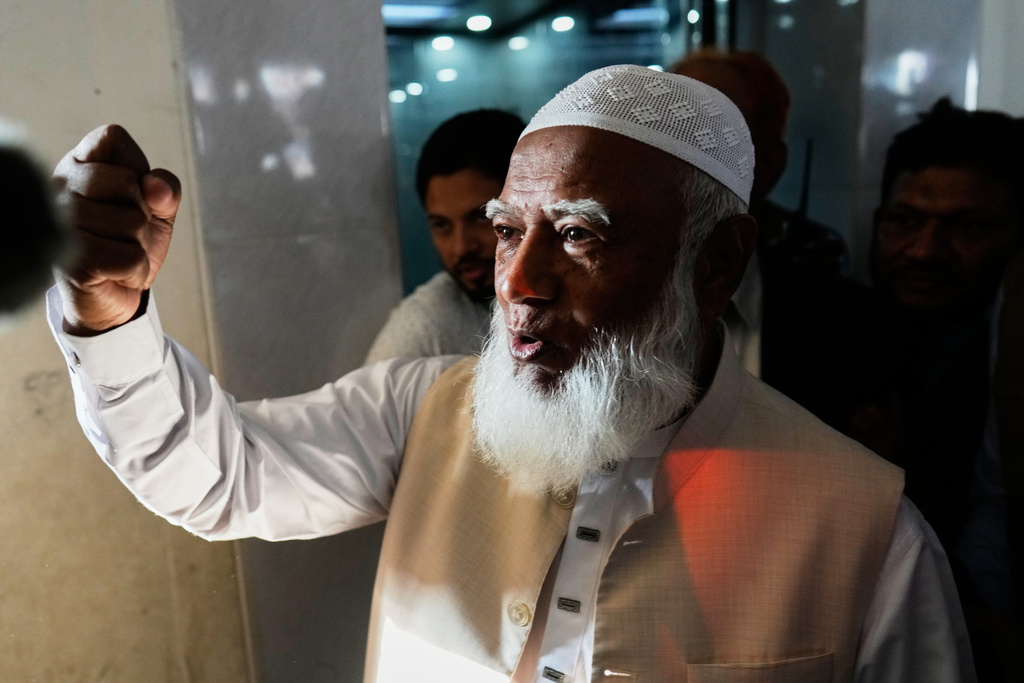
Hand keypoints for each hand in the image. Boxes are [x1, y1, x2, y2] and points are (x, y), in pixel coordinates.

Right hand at [53, 124, 180, 335]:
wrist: (112, 294)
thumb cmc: (128, 242)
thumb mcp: (158, 209)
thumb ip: (166, 189)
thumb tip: (156, 187)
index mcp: (76, 165)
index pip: (112, 136)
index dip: (135, 166)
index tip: (127, 193)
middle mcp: (58, 188)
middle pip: (127, 183)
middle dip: (142, 214)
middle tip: (124, 232)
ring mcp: (60, 224)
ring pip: (133, 223)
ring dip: (140, 246)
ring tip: (117, 252)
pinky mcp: (72, 261)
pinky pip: (131, 258)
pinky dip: (136, 271)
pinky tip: (116, 274)